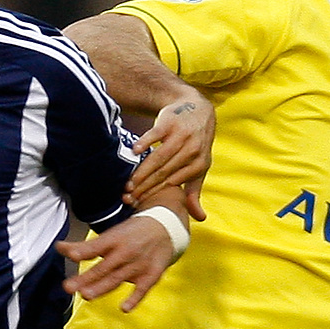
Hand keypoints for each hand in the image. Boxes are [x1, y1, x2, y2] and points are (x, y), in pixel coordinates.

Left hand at [57, 213, 179, 312]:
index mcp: (114, 240)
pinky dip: (134, 299)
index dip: (83, 250)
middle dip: (85, 278)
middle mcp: (125, 252)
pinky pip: (142, 289)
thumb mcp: (110, 235)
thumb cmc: (132, 234)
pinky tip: (124, 308)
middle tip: (68, 287)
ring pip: (117, 279)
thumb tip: (59, 248)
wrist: (166, 229)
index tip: (70, 254)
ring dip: (101, 288)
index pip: (95, 246)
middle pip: (103, 267)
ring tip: (86, 295)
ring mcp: (138, 265)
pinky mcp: (151, 275)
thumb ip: (85, 247)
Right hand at [123, 92, 212, 221]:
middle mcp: (192, 150)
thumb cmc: (196, 144)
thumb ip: (195, 192)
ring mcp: (180, 136)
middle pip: (163, 173)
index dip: (155, 196)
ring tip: (128, 183)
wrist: (197, 109)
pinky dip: (144, 142)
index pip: (172, 184)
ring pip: (158, 158)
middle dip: (145, 187)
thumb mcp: (200, 166)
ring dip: (142, 171)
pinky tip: (134, 152)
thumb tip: (200, 219)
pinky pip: (155, 134)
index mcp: (199, 164)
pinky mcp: (169, 123)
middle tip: (129, 198)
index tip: (139, 205)